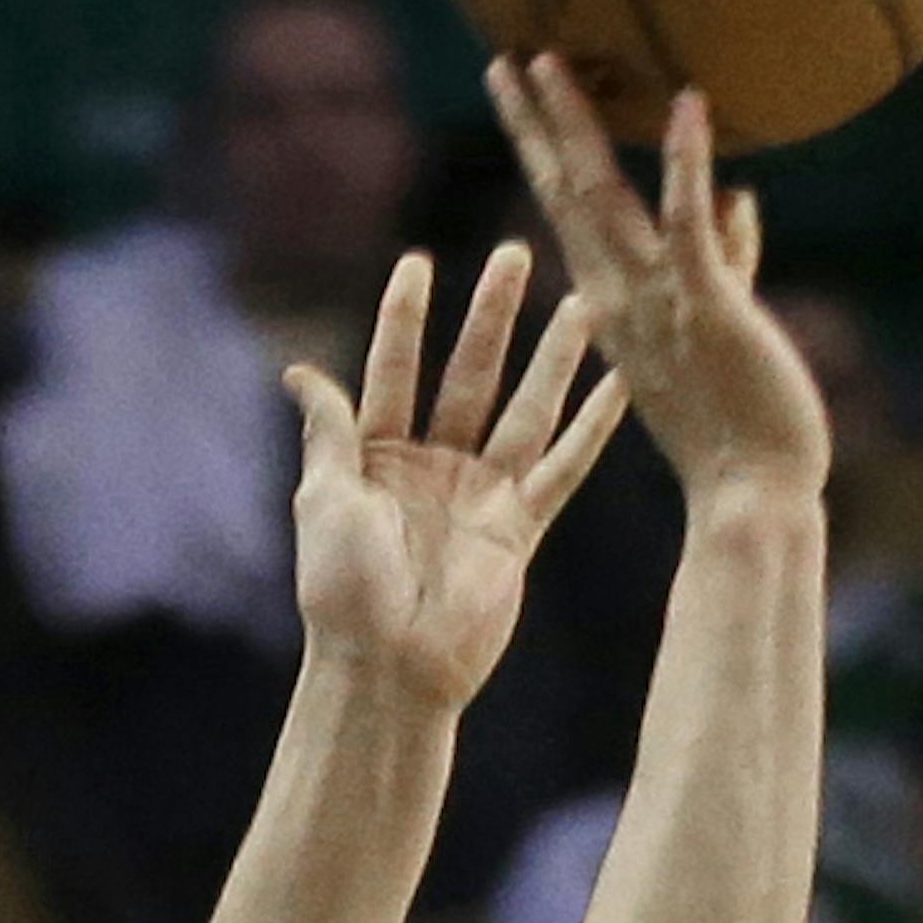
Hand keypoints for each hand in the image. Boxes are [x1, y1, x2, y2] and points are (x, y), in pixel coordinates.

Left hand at [287, 238, 627, 712]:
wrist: (390, 668)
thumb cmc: (343, 591)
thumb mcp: (323, 500)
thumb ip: (329, 432)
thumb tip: (300, 372)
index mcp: (377, 456)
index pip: (394, 370)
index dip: (405, 319)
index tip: (420, 261)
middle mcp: (433, 466)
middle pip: (469, 374)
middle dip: (493, 316)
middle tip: (519, 254)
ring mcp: (480, 494)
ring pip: (526, 409)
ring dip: (554, 357)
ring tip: (585, 301)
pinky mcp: (519, 527)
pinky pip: (564, 469)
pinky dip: (595, 428)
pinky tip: (621, 386)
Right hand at [488, 59, 828, 507]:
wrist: (752, 497)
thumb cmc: (742, 425)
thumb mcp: (726, 327)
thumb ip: (728, 258)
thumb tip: (739, 196)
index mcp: (612, 306)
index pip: (568, 211)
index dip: (542, 148)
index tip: (520, 93)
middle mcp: (618, 298)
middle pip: (563, 193)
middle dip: (533, 123)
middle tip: (507, 57)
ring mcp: (656, 302)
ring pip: (600, 199)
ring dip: (573, 126)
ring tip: (550, 59)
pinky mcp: (706, 307)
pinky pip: (688, 223)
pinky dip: (685, 163)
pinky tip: (687, 103)